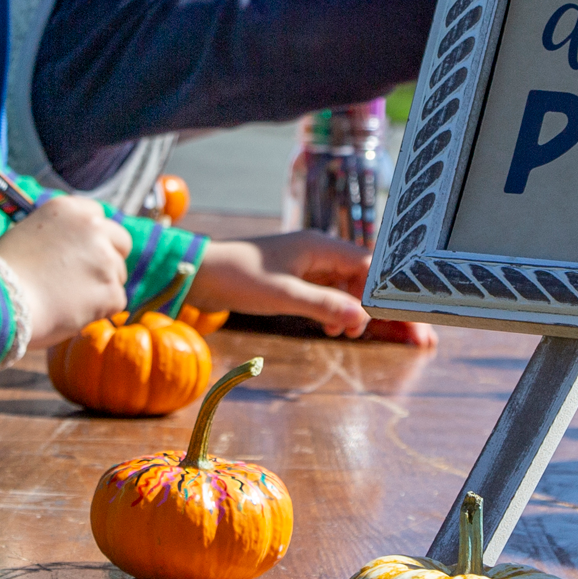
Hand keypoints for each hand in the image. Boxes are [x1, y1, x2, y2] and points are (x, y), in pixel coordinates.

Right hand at [0, 196, 132, 350]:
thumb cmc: (2, 273)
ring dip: (101, 288)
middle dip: (109, 259)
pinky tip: (72, 313)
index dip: (93, 237)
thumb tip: (73, 249)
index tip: (83, 253)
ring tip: (67, 300)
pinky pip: (115, 302)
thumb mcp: (26, 233)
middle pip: (120, 242)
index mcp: (69, 209)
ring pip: (118, 275)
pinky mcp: (111, 290)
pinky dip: (100, 311)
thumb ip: (58, 234)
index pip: (98, 215)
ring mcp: (105, 259)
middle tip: (86, 279)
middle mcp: (92, 228)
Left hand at [189, 231, 372, 336]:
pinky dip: (329, 308)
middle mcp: (315, 250)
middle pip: (356, 274)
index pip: (365, 262)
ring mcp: (304, 262)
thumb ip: (324, 305)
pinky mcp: (292, 276)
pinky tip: (325, 326)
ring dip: (345, 308)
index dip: (376, 288)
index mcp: (318, 245)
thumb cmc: (240, 278)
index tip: (376, 316)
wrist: (201, 275)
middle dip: (361, 302)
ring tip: (340, 333)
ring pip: (340, 284)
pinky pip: (323, 290)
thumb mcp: (285, 296)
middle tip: (356, 331)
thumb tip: (362, 318)